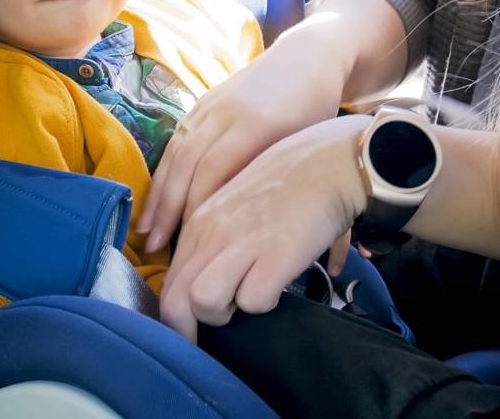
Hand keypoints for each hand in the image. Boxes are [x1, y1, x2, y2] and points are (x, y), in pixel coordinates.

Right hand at [137, 30, 347, 252]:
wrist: (309, 57)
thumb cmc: (318, 109)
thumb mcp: (309, 145)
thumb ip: (283, 181)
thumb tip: (269, 230)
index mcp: (255, 125)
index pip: (213, 173)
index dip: (195, 210)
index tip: (187, 246)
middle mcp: (226, 113)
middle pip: (187, 165)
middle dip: (168, 210)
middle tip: (154, 248)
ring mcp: (211, 105)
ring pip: (176, 153)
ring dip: (159, 194)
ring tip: (146, 229)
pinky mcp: (203, 102)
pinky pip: (177, 139)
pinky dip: (163, 171)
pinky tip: (156, 196)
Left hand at [158, 114, 370, 341]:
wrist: (332, 161)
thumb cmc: (290, 184)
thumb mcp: (237, 206)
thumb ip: (215, 237)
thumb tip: (203, 280)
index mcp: (199, 221)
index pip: (168, 284)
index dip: (178, 316)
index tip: (195, 328)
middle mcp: (212, 233)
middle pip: (175, 302)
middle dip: (191, 331)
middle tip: (215, 337)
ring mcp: (241, 243)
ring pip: (202, 303)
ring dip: (225, 313)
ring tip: (248, 298)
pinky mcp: (274, 256)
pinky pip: (252, 302)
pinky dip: (264, 303)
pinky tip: (277, 286)